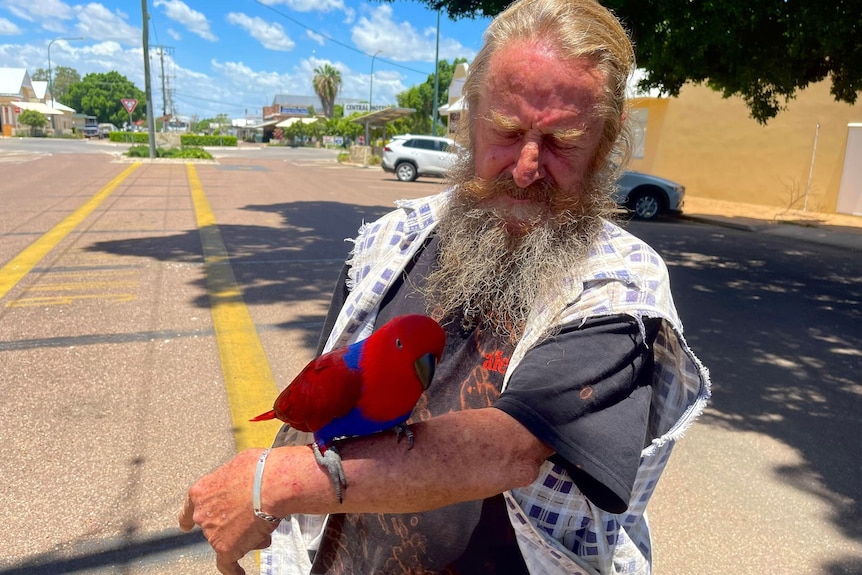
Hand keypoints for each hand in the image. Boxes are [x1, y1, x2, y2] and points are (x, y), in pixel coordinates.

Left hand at [178, 449, 279, 574]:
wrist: (270, 484)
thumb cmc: (260, 470)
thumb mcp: (238, 466)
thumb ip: (232, 481)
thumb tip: (241, 485)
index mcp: (201, 491)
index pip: (189, 509)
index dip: (188, 518)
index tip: (185, 525)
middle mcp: (202, 514)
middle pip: (216, 525)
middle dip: (233, 523)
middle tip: (253, 514)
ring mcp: (212, 533)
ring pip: (230, 539)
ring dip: (246, 534)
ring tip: (265, 520)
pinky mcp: (226, 548)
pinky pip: (228, 564)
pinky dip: (234, 571)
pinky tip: (238, 574)